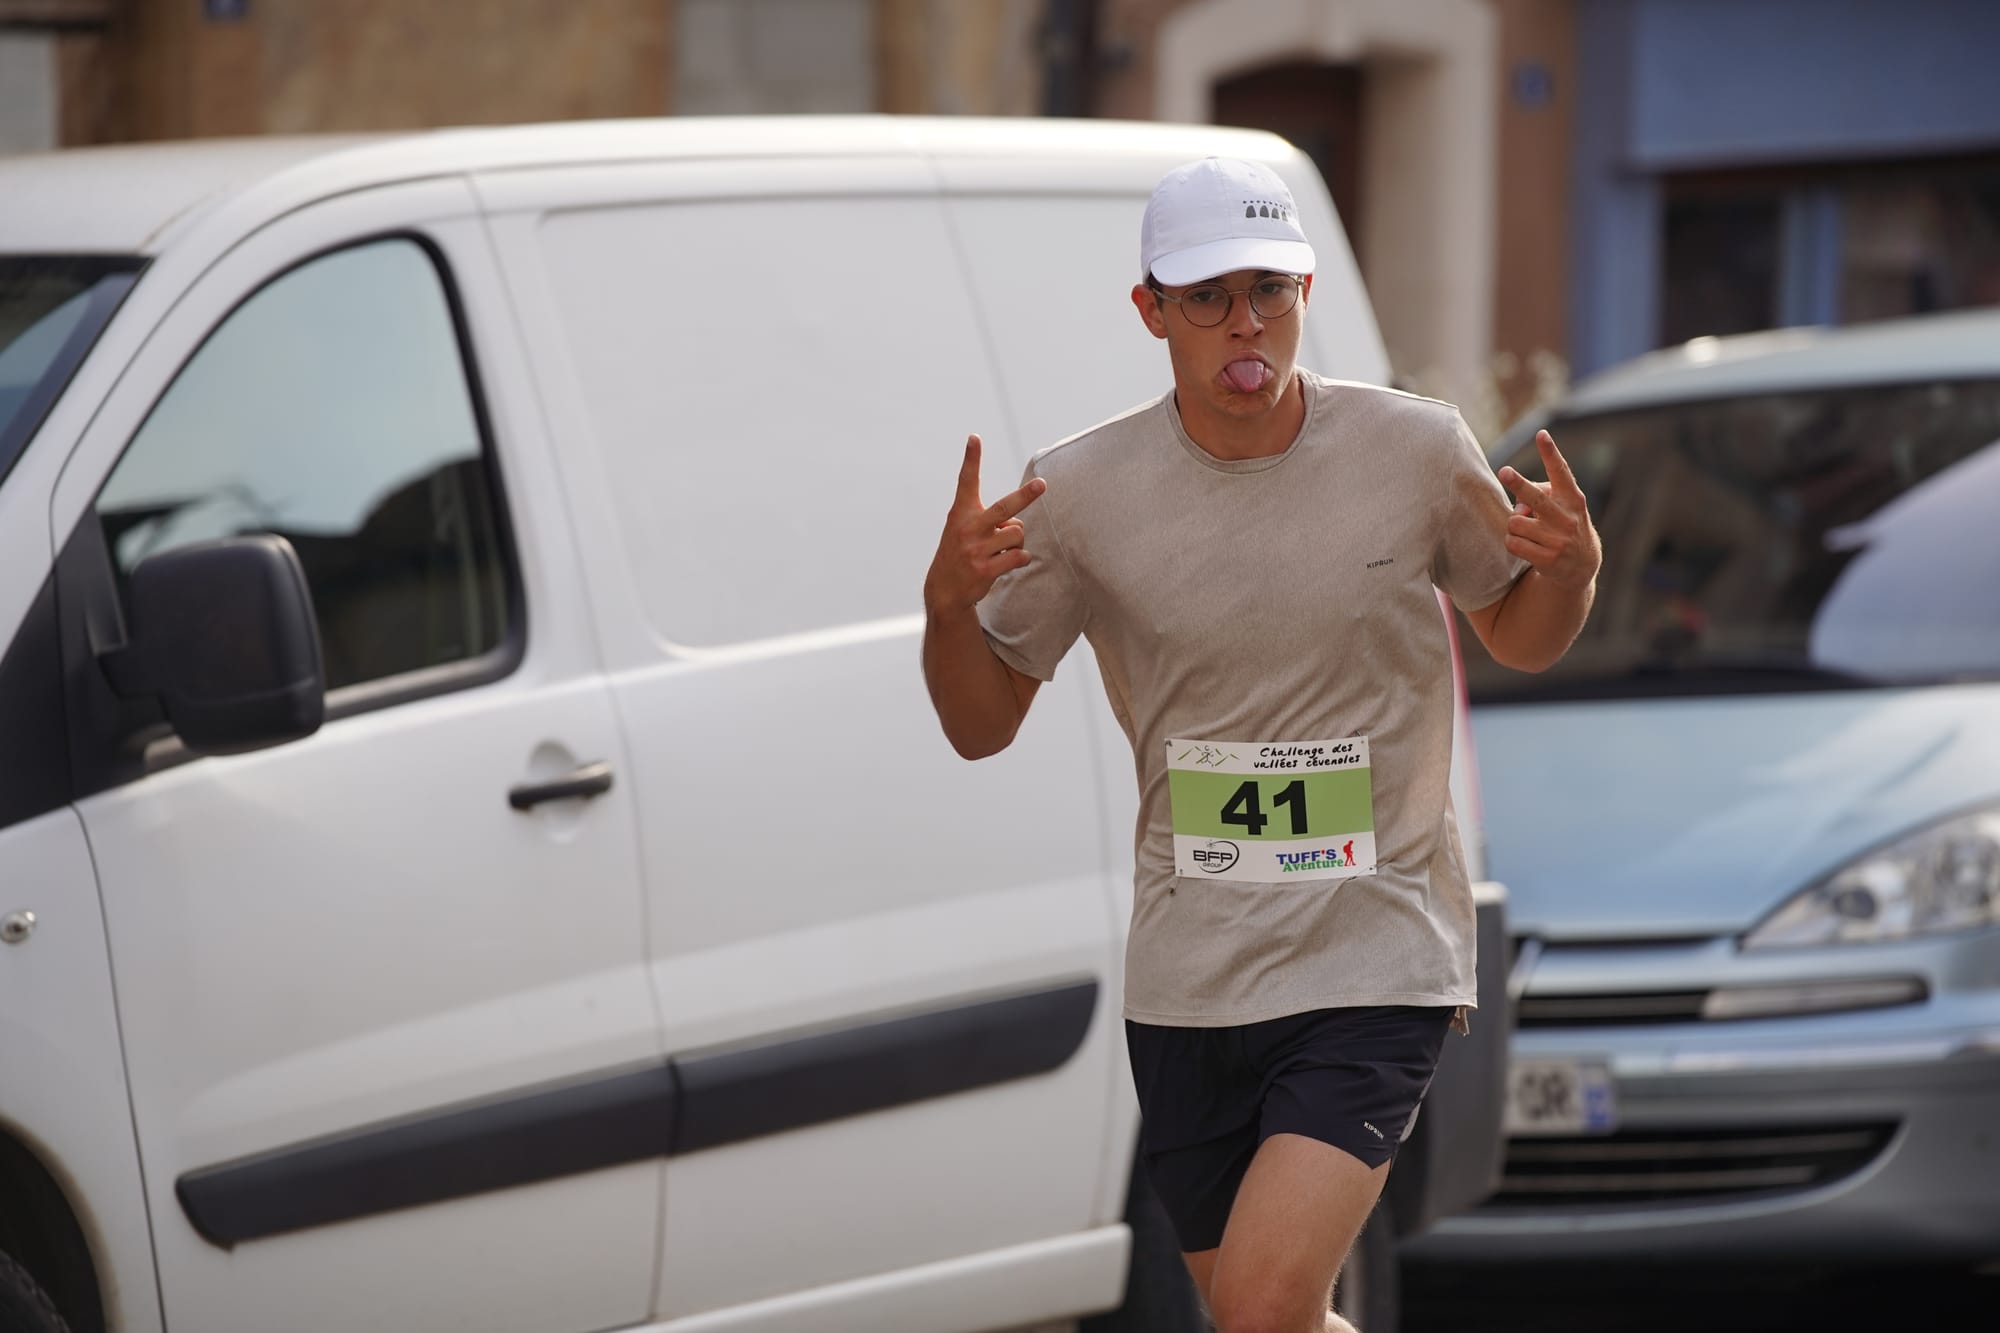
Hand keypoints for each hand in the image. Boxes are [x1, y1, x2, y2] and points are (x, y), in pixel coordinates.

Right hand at [924, 434, 1046, 613]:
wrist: (944, 590)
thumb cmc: (960, 553)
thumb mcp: (963, 530)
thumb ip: (989, 520)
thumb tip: (1017, 523)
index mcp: (961, 513)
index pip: (966, 481)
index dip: (971, 459)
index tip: (974, 438)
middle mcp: (967, 528)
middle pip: (1004, 507)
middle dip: (1025, 495)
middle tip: (1042, 484)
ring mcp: (975, 550)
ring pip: (1017, 533)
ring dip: (1018, 541)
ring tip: (1003, 549)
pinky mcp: (984, 569)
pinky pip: (1018, 556)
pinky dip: (1022, 558)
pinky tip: (1011, 562)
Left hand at [1498, 430, 1601, 591]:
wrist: (1580, 566)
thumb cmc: (1563, 525)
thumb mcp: (1562, 506)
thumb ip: (1541, 495)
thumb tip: (1519, 503)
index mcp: (1572, 499)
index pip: (1561, 472)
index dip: (1550, 452)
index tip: (1541, 434)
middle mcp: (1567, 518)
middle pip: (1536, 498)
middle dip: (1519, 484)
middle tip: (1504, 470)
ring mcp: (1558, 540)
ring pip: (1515, 523)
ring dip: (1514, 525)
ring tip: (1527, 531)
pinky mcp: (1547, 558)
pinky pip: (1513, 543)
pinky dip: (1512, 542)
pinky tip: (1526, 546)